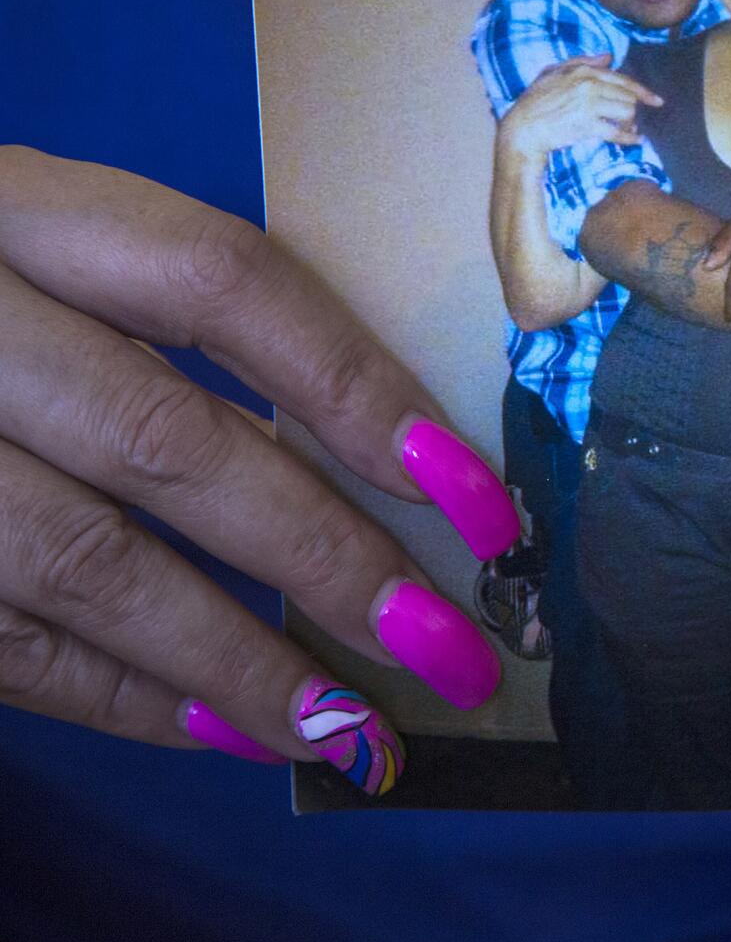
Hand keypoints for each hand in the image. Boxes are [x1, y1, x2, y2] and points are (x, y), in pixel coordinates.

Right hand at [0, 149, 519, 795]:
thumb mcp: (53, 245)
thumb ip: (170, 316)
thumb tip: (378, 455)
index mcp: (22, 210)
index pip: (224, 282)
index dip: (359, 390)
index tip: (473, 497)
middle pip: (166, 441)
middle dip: (322, 556)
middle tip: (444, 643)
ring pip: (84, 563)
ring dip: (237, 660)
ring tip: (352, 729)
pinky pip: (4, 645)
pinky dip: (124, 697)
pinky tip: (227, 731)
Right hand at [497, 54, 662, 161]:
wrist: (522, 128)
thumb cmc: (534, 101)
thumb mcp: (552, 72)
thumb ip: (582, 61)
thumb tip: (608, 56)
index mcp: (583, 71)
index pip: (622, 80)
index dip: (643, 91)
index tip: (656, 100)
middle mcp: (589, 84)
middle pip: (627, 96)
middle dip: (633, 110)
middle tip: (632, 121)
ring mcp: (589, 104)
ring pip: (626, 112)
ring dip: (630, 123)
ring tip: (628, 130)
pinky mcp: (587, 125)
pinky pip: (617, 131)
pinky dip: (629, 138)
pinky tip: (635, 141)